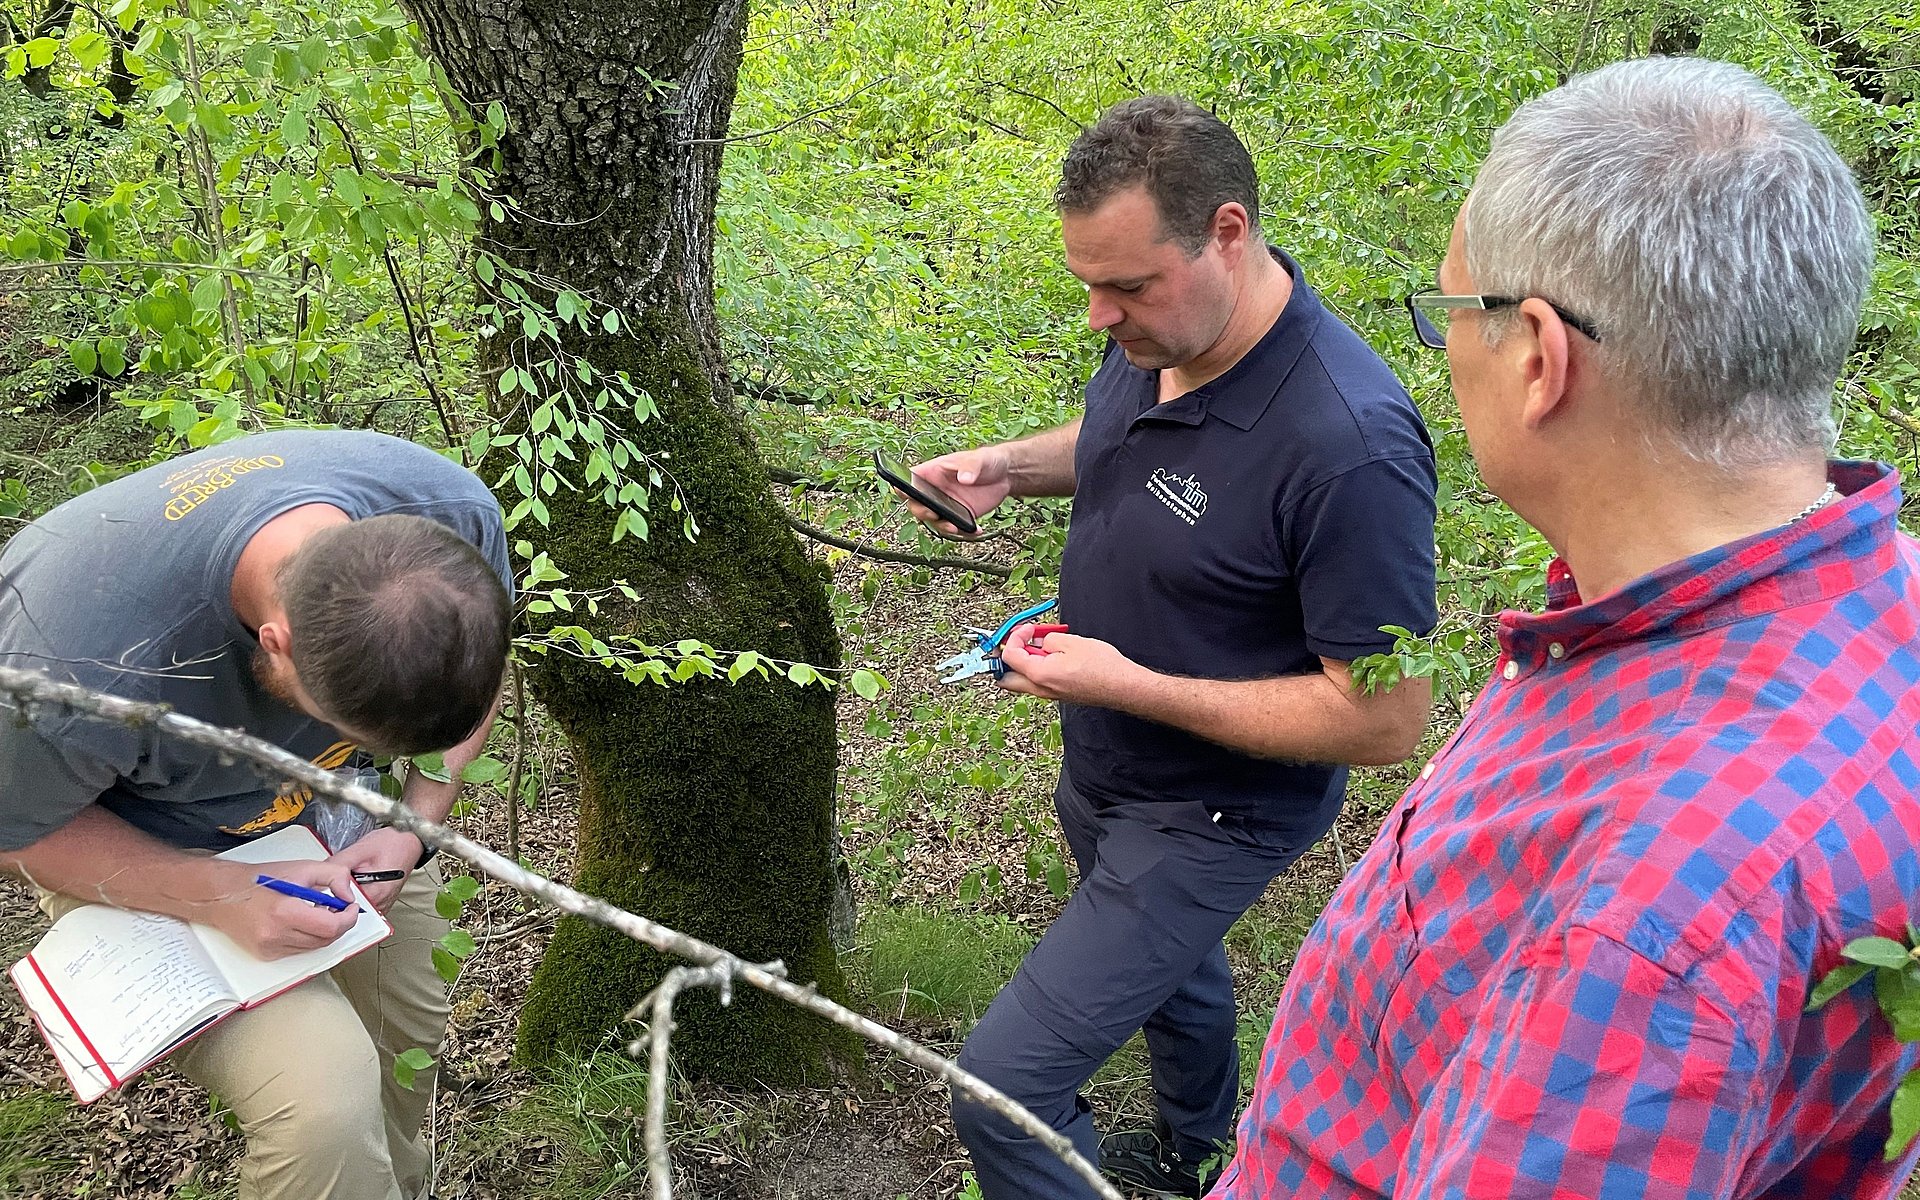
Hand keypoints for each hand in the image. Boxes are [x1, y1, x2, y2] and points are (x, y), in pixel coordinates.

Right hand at [205, 857, 361, 960]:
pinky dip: (306, 938)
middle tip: (339, 909)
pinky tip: (300, 922)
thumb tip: (348, 895)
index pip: (330, 927)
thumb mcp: (302, 867)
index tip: (351, 908)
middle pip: (325, 940)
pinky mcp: (265, 954)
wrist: (221, 894)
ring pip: (313, 947)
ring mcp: (269, 948)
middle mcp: (275, 934)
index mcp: (284, 912)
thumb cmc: (258, 880)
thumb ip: (333, 876)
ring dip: (323, 932)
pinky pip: (298, 950)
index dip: (348, 918)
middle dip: (339, 925)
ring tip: (316, 912)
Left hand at [327, 826, 422, 911]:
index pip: (341, 906)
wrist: (410, 841)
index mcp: (374, 893)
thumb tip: (320, 874)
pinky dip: (356, 894)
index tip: (327, 884)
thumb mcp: (361, 849)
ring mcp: (381, 904)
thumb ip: (338, 863)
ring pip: (354, 906)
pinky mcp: (381, 901)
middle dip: (337, 893)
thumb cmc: (393, 844)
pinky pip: (363, 903)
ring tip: (350, 877)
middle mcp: (380, 903)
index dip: (329, 894)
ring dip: (346, 894)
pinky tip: (357, 882)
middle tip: (339, 877)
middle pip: (347, 908)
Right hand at [902, 447, 1013, 539]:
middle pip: (918, 505)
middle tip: (933, 514)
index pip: (910, 479)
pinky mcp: (961, 516)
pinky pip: (958, 529)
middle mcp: (936, 491)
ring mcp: (948, 505)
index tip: (904, 493)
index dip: (901, 486)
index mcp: (933, 472)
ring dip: (943, 527)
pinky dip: (965, 533)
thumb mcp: (980, 459)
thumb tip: (964, 478)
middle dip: (921, 512)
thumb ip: (971, 466)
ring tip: (956, 528)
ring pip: (936, 522)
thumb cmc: (987, 461)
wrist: (1007, 475)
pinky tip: (977, 530)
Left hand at [994, 623, 1144, 705]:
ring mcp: (1049, 694)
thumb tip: (1040, 642)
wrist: (1122, 686)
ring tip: (1040, 646)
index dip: (1016, 637)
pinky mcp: (1059, 694)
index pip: (1010, 656)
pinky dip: (1037, 668)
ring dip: (1024, 662)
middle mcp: (1041, 689)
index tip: (1028, 628)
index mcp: (1040, 675)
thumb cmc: (1102, 667)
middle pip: (1006, 678)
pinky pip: (1037, 682)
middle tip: (1019, 642)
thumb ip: (1048, 640)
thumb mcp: (1071, 642)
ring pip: (1021, 681)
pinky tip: (1053, 655)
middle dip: (1007, 658)